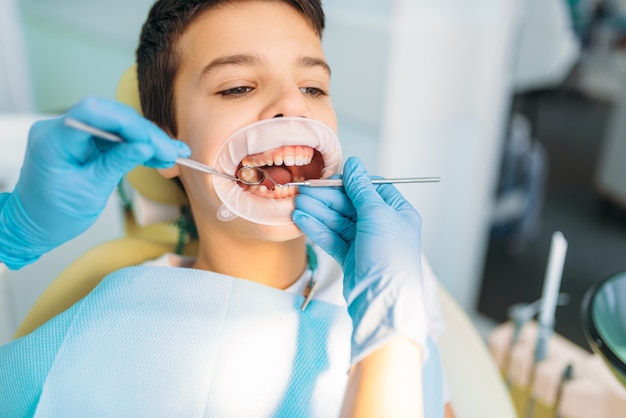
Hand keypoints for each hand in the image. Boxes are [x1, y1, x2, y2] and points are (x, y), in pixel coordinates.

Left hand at [0, 96, 189, 268]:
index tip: (154, 142)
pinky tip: (159, 156)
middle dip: (145, 133)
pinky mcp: (86, 141)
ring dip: (147, 139)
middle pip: (112, 117)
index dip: (129, 123)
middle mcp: (62, 128)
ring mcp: (75, 133)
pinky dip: (138, 146)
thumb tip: (145, 147)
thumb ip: (117, 164)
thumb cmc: (54, 213)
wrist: (36, 224)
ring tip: (173, 155)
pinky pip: (116, 136)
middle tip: (172, 152)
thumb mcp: (90, 191)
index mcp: (54, 139)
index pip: (95, 113)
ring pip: (119, 125)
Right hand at [293, 157, 428, 364]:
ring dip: (318, 212)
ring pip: (338, 222)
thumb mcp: (377, 215)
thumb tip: (354, 164)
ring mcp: (366, 243)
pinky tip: (301, 220)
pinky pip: (333, 238)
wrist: (383, 302)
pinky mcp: (351, 258)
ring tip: (296, 205)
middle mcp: (383, 226)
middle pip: (350, 205)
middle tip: (302, 192)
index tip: (327, 179)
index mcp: (398, 212)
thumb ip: (361, 189)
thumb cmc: (389, 257)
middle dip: (326, 199)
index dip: (349, 183)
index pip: (371, 189)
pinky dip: (318, 229)